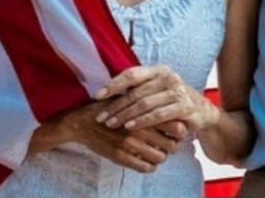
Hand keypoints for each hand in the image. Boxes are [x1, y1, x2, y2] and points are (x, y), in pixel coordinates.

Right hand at [39, 99, 181, 172]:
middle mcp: (140, 128)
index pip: (177, 126)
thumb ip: (150, 103)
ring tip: (159, 153)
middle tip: (170, 144)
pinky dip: (150, 166)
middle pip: (172, 144)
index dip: (181, 131)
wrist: (83, 121)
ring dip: (162, 157)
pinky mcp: (120, 156)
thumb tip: (170, 108)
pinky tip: (148, 161)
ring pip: (159, 158)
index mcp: (146, 112)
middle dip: (174, 146)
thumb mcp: (131, 98)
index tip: (178, 132)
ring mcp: (130, 144)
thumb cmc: (110, 106)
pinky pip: (144, 167)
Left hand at [95, 65, 219, 133]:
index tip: (97, 96)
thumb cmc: (172, 101)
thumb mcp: (157, 90)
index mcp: (159, 70)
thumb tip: (107, 93)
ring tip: (111, 124)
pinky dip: (142, 121)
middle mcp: (168, 76)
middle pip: (136, 91)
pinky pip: (158, 114)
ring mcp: (177, 90)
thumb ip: (139, 89)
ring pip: (144, 103)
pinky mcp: (184, 105)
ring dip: (125, 115)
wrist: (201, 111)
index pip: (132, 74)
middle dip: (116, 105)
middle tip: (100, 117)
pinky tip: (130, 127)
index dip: (113, 84)